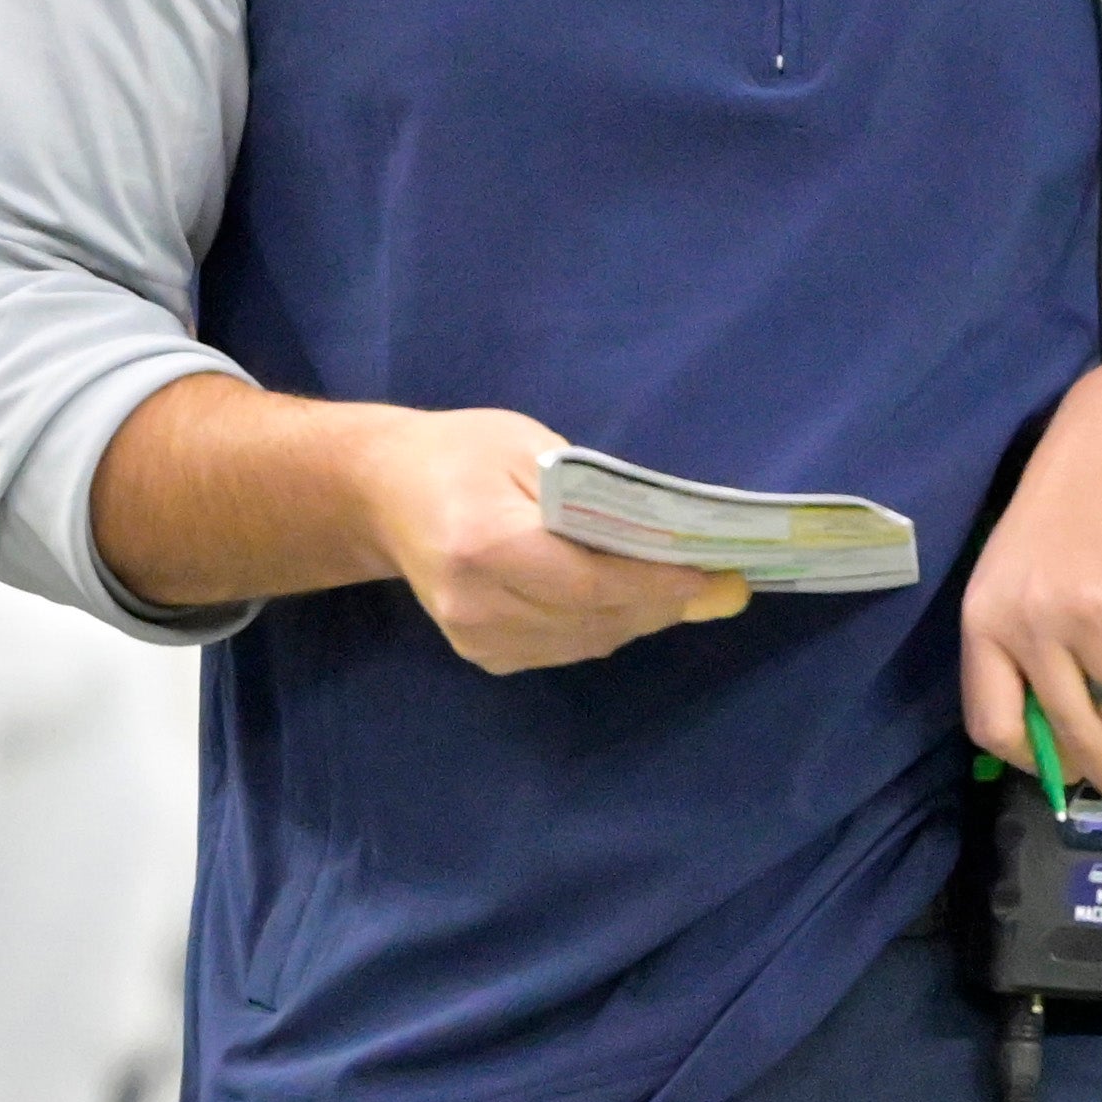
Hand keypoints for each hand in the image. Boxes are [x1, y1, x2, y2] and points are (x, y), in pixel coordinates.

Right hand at [350, 408, 748, 673]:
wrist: (382, 494)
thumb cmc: (462, 453)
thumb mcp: (530, 446)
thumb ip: (599, 497)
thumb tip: (673, 539)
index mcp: (484, 545)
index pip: (591, 583)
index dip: (658, 584)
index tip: (715, 574)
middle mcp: (476, 604)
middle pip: (594, 619)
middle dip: (662, 602)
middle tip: (718, 582)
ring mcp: (474, 638)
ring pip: (586, 642)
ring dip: (640, 618)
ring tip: (682, 588)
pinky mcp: (480, 655)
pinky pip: (563, 650)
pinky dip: (604, 626)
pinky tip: (626, 599)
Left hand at [961, 350, 1101, 815]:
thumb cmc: (1076, 507)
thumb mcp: (1020, 567)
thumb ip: (1024, 643)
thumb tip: (1054, 737)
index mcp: (987, 617)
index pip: (993, 723)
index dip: (1033, 763)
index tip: (1065, 778)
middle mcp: (1035, 624)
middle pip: (1072, 734)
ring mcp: (1098, 619)